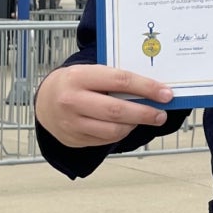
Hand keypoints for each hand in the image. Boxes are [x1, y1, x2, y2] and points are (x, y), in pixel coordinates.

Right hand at [35, 64, 173, 147]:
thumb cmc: (76, 82)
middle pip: (117, 110)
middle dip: (145, 113)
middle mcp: (72, 100)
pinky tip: (127, 125)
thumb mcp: (91, 72)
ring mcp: (71, 123)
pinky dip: (121, 133)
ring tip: (146, 119)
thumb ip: (116, 79)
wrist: (45, 101)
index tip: (166, 94)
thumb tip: (152, 89)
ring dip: (135, 125)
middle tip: (162, 114)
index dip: (147, 88)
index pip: (120, 81)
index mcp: (79, 76)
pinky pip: (105, 140)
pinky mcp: (74, 140)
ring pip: (112, 130)